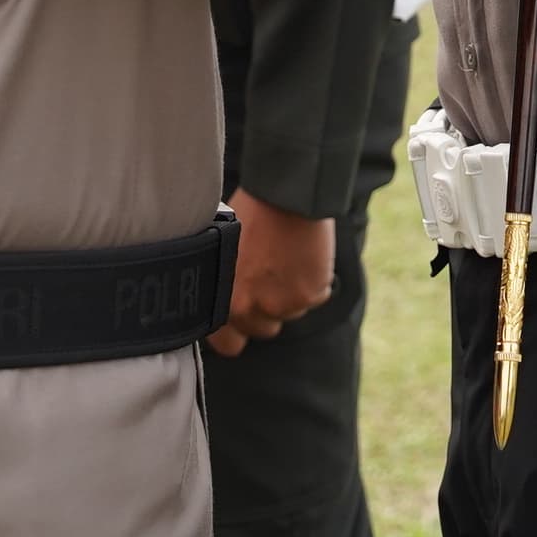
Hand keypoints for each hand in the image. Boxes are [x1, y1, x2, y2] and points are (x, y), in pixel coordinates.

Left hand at [205, 189, 335, 357]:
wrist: (286, 192)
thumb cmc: (249, 212)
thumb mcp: (220, 252)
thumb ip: (222, 284)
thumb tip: (225, 299)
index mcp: (222, 300)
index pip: (228, 344)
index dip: (236, 330)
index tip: (242, 312)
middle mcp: (250, 309)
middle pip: (263, 330)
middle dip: (266, 310)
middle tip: (269, 277)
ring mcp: (283, 305)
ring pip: (290, 313)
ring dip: (291, 293)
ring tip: (287, 258)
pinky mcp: (311, 295)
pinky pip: (315, 297)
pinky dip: (314, 280)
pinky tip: (305, 255)